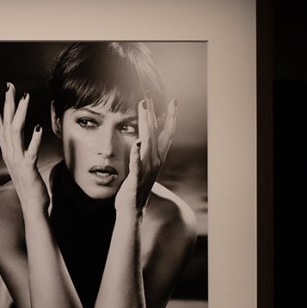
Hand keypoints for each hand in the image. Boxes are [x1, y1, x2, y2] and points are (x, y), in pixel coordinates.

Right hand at [0, 83, 48, 214]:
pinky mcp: (28, 169)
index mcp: (8, 153)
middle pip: (7, 125)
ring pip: (16, 133)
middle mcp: (10, 154)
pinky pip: (30, 152)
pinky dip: (34, 139)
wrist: (32, 208)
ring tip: (25, 98)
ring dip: (20, 114)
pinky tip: (38, 128)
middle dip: (8, 104)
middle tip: (10, 87)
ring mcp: (17, 161)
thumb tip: (20, 140)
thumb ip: (19, 151)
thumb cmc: (29, 186)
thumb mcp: (21, 164)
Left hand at [115, 97, 176, 213]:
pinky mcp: (136, 180)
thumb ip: (146, 152)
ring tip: (143, 108)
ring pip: (148, 143)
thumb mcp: (143, 166)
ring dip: (146, 124)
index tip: (173, 100)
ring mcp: (147, 171)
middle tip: (151, 97)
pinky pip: (137, 165)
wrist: (133, 210)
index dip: (170, 117)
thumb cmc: (136, 187)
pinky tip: (136, 142)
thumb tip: (145, 138)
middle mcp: (155, 162)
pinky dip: (137, 154)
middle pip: (157, 134)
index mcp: (157, 158)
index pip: (166, 133)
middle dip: (154, 114)